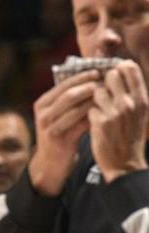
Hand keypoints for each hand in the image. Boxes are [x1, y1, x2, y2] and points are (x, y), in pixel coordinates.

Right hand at [29, 69, 99, 195]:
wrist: (50, 161)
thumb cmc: (59, 134)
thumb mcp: (56, 114)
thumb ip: (67, 99)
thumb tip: (91, 78)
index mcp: (41, 104)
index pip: (63, 85)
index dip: (81, 77)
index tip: (98, 72)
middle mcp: (42, 114)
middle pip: (69, 95)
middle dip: (89, 88)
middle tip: (104, 84)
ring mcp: (49, 127)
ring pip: (75, 110)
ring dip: (94, 103)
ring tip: (106, 98)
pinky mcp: (59, 139)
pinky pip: (80, 125)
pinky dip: (93, 118)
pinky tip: (103, 114)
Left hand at [89, 60, 148, 182]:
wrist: (124, 165)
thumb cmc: (130, 138)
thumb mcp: (140, 114)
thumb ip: (132, 94)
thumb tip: (120, 70)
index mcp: (142, 99)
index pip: (130, 68)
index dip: (118, 69)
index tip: (113, 76)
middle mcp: (130, 103)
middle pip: (111, 75)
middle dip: (105, 83)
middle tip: (104, 95)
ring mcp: (115, 112)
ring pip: (97, 91)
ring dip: (95, 100)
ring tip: (100, 112)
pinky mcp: (100, 122)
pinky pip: (89, 108)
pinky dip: (90, 114)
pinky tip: (95, 124)